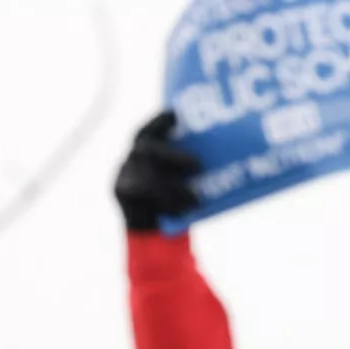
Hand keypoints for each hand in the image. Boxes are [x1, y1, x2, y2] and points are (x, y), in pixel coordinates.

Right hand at [114, 111, 200, 231]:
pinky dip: (166, 203)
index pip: (150, 129)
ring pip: (148, 176)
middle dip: (174, 155)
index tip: (176, 114)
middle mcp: (132, 156)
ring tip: (197, 200)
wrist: (152, 234)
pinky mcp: (120, 191)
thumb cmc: (176, 203)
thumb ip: (192, 170)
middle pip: (147, 148)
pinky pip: (142, 194)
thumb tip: (230, 162)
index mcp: (146, 149)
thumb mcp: (184, 182)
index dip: (160, 120)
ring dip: (175, 188)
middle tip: (198, 164)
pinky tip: (182, 212)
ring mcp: (122, 172)